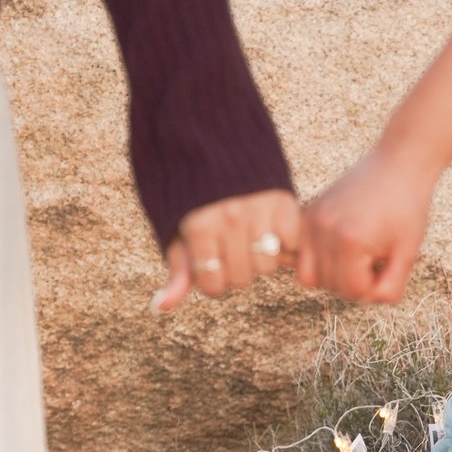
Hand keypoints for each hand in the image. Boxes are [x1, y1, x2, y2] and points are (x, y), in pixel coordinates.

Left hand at [155, 190, 300, 309]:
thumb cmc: (194, 196)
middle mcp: (229, 219)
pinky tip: (273, 228)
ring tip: (252, 236)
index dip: (212, 278)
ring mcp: (258, 210)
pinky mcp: (283, 201)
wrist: (219, 144)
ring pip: (268, 267)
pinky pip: (291, 244)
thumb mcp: (179, 231)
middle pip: (242, 279)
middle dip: (236, 268)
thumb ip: (178, 271)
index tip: (211, 258)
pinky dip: (286, 242)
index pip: (214, 287)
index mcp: (199, 227)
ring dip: (262, 257)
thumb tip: (159, 307)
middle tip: (231, 243)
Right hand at [298, 145, 437, 303]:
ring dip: (334, 273)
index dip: (375, 286)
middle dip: (354, 281)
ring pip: (310, 276)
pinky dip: (319, 258)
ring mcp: (310, 220)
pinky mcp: (306, 213)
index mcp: (350, 241)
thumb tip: (366, 299)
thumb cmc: (408, 208)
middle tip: (376, 257)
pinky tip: (341, 246)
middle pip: (330, 286)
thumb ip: (390, 288)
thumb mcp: (409, 253)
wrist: (398, 164)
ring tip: (358, 253)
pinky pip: (302, 254)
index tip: (388, 263)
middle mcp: (322, 230)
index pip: (352, 291)